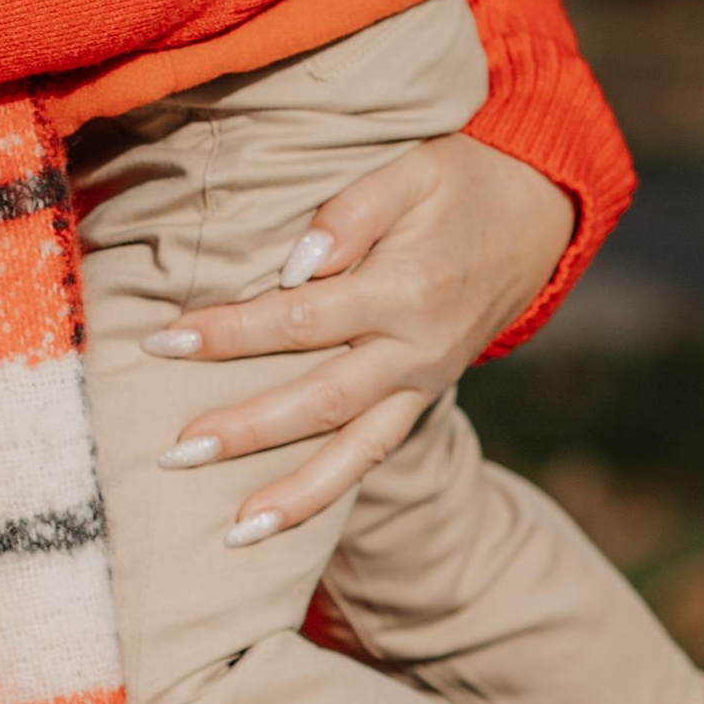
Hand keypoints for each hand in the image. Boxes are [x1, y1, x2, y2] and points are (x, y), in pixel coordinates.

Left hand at [144, 131, 575, 538]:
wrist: (538, 214)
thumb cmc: (462, 183)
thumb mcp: (413, 171)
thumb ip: (353, 212)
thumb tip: (296, 264)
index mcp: (406, 290)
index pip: (301, 319)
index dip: (230, 333)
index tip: (164, 341)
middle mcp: (416, 349)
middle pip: (320, 401)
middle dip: (245, 430)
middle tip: (174, 452)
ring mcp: (424, 382)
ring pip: (355, 452)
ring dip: (294, 495)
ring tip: (233, 531)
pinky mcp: (424, 396)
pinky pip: (375, 452)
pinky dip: (329, 490)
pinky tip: (279, 519)